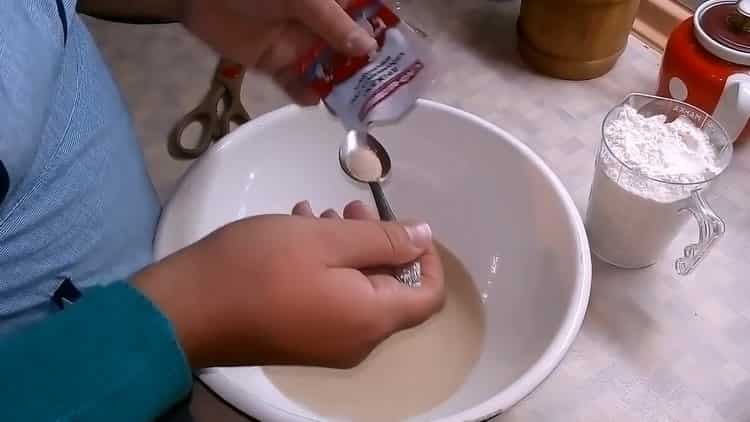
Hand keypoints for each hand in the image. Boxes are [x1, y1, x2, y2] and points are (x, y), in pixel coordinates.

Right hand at [133, 200, 443, 368]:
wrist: (186, 310)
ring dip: (347, 248)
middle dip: (378, 243)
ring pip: (357, 290)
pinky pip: (331, 301)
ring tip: (316, 213)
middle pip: (391, 291)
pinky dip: (325, 266)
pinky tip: (297, 232)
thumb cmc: (259, 267)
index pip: (429, 296)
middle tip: (349, 207)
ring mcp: (327, 344)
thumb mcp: (326, 239)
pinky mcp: (300, 339)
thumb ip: (383, 239)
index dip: (428, 258)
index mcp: (371, 319)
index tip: (403, 224)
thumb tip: (426, 237)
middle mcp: (357, 341)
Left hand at [180, 0, 376, 104]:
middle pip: (350, 49)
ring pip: (326, 69)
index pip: (365, 17)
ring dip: (339, 85)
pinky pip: (295, 84)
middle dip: (365, 69)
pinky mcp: (274, 63)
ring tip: (354, 103)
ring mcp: (297, 44)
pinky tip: (314, 99)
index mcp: (330, 0)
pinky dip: (305, 93)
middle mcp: (318, 23)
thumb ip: (332, 22)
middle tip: (383, 90)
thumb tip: (366, 47)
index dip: (383, 35)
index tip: (402, 57)